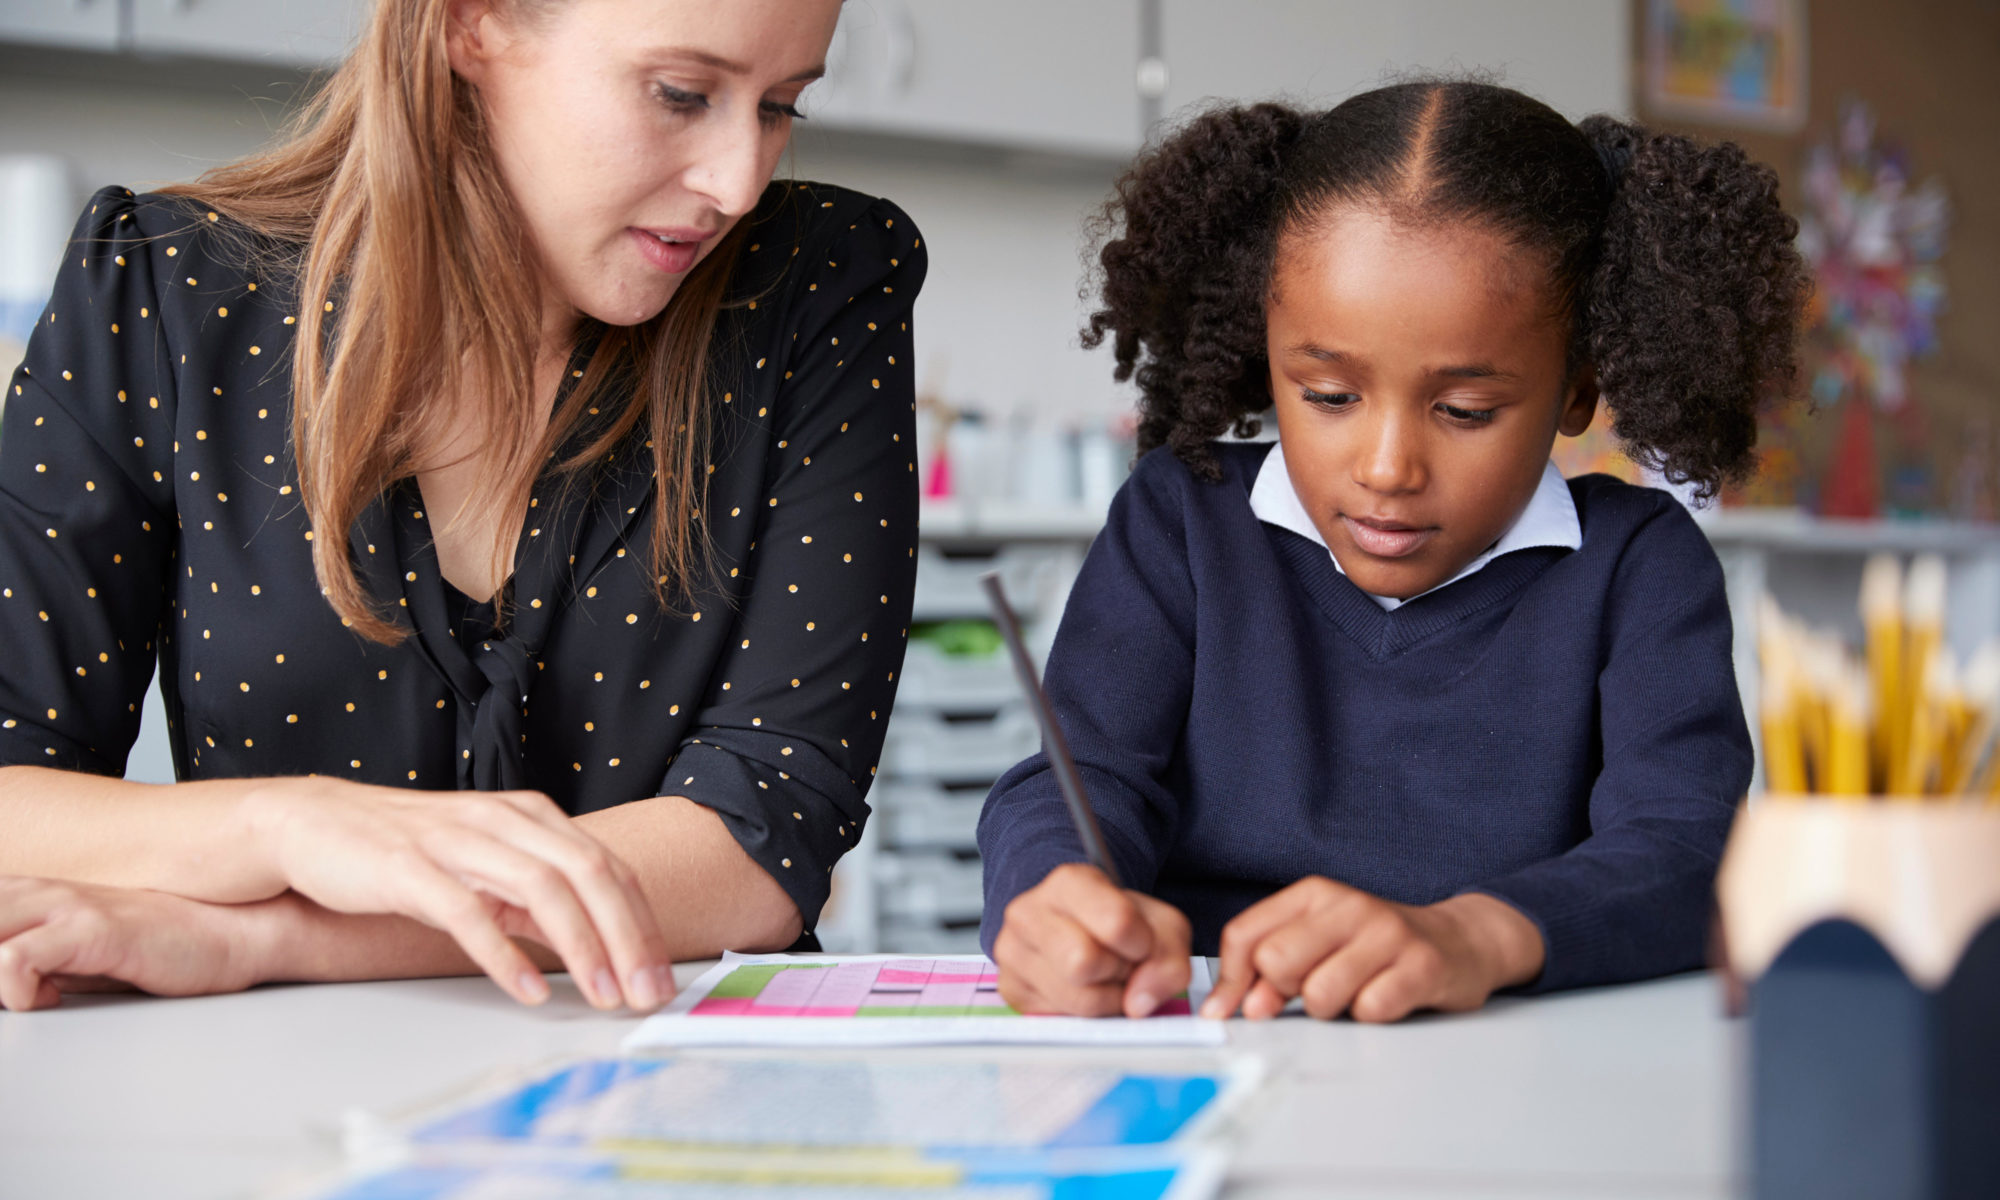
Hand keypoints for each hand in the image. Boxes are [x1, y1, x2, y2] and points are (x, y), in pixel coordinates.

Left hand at [0, 877, 266, 1010]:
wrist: (241, 932)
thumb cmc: (170, 945)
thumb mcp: (87, 952)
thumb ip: (36, 959)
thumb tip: (6, 986)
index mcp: (36, 893)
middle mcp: (43, 891)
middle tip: (2, 992)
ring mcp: (68, 906)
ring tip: (18, 1000)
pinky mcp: (94, 930)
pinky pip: (17, 959)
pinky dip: (13, 987)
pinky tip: (46, 1000)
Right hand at [241, 777, 673, 1010]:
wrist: (311, 824)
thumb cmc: (402, 850)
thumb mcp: (483, 868)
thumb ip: (531, 898)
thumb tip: (586, 940)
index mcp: (528, 817)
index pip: (606, 866)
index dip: (641, 921)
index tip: (661, 974)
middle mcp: (502, 820)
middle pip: (588, 872)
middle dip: (628, 936)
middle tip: (647, 993)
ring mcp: (456, 841)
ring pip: (541, 887)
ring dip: (581, 945)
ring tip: (604, 994)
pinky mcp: (409, 868)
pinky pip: (468, 912)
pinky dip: (504, 954)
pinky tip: (529, 989)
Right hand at [992, 863, 1190, 1017]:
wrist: (1078, 927)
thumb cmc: (1117, 923)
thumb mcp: (1159, 926)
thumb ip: (1168, 959)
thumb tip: (1139, 1003)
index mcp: (1069, 883)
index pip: (1118, 923)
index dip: (1142, 944)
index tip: (1140, 942)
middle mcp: (1028, 912)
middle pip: (1085, 962)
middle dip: (1117, 973)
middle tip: (1120, 964)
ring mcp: (1011, 952)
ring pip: (1076, 999)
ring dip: (1106, 999)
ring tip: (1104, 978)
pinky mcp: (1009, 989)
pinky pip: (1061, 1019)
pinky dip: (1085, 1015)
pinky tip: (1084, 991)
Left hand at [1200, 877, 1543, 1022]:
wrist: (1458, 942)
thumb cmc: (1376, 947)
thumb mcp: (1317, 944)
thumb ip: (1270, 970)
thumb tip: (1236, 1007)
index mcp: (1314, 894)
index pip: (1245, 935)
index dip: (1230, 981)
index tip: (1227, 1010)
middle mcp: (1349, 905)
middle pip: (1276, 962)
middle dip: (1285, 991)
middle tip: (1313, 988)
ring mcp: (1388, 933)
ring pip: (1320, 993)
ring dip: (1330, 1009)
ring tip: (1353, 993)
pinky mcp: (1422, 966)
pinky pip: (1369, 1009)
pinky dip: (1371, 1015)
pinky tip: (1385, 998)